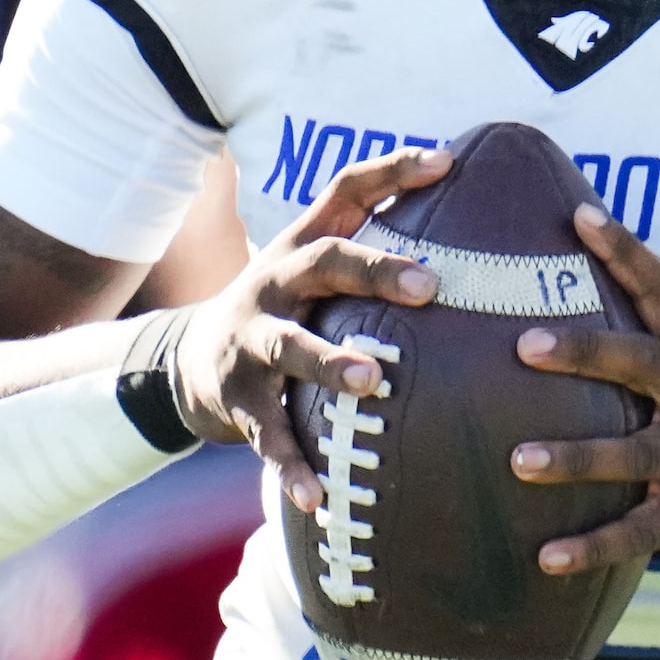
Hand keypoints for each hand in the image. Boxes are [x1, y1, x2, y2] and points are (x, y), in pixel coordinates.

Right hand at [174, 146, 451, 511]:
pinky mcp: (238, 400)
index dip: (393, 171)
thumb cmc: (288, 307)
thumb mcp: (317, 269)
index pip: (347, 191)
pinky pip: (268, 435)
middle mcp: (276, 283)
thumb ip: (376, 242)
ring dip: (332, 363)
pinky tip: (316, 497)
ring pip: (290, 347)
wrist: (188, 360)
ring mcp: (252, 341)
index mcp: (303, 245)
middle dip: (376, 269)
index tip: (446, 161)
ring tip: (374, 381)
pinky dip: (291, 466)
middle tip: (432, 285)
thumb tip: (472, 211)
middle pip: (325, 261)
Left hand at [508, 204, 659, 573]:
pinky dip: (591, 547)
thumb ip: (643, 326)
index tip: (582, 216)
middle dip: (585, 351)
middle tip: (525, 346)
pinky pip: (635, 532)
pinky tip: (545, 558)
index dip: (626, 251)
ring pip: (633, 456)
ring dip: (575, 458)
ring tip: (518, 459)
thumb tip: (569, 253)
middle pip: (642, 363)